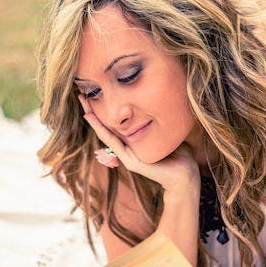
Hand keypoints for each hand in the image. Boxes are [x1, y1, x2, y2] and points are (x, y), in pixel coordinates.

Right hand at [78, 95, 199, 191]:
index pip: (114, 123)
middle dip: (92, 109)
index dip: (103, 109)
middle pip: (105, 126)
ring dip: (92, 117)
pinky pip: (113, 142)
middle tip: (80, 93)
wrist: (186, 173)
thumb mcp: (164, 131)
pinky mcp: (130, 161)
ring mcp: (126, 155)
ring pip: (105, 133)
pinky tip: (92, 118)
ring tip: (83, 103)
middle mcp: (126, 148)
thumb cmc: (179, 152)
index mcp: (133, 141)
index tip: (94, 93)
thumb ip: (156, 121)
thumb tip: (158, 101)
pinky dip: (101, 129)